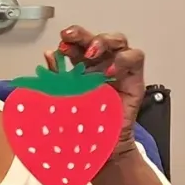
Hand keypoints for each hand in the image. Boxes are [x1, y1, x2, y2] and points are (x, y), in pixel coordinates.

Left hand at [50, 25, 145, 157]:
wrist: (98, 149)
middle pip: (97, 38)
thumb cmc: (80, 124)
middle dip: (84, 35)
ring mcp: (119, 69)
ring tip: (90, 54)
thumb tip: (49, 54)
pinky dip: (124, 60)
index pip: (78, 44)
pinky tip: (109, 72)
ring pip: (118, 41)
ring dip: (104, 42)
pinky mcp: (135, 80)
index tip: (62, 40)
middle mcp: (101, 64)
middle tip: (71, 39)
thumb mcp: (62, 100)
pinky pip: (136, 59)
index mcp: (81, 66)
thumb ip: (55, 77)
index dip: (71, 38)